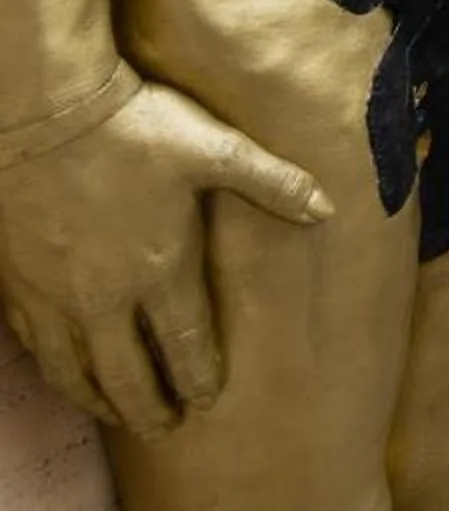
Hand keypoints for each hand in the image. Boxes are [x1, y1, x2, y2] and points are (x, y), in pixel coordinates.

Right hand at [0, 84, 329, 436]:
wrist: (46, 111)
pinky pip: (35, 345)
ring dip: (99, 398)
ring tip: (116, 414)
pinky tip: (64, 372)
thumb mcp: (216, 149)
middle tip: (165, 427)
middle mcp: (105, 297)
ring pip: (75, 370)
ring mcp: (56, 296)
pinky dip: (54, 370)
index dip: (199, 377)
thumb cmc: (137, 128)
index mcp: (160, 270)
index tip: (207, 399)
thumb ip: (273, 183)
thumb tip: (327, 208)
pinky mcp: (19, 283)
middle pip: (127, 374)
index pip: (185, 343)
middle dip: (149, 407)